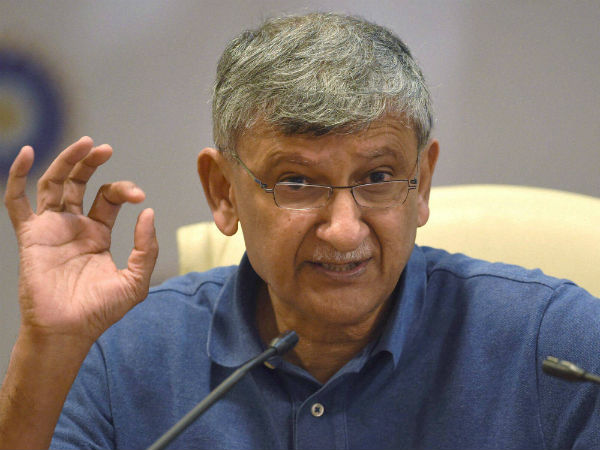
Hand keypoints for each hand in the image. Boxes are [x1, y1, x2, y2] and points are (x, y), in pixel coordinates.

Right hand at [4, 136, 158, 345]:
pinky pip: (17, 203)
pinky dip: (17, 176)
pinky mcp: (30, 236)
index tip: (141, 197)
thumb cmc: (101, 310)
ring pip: (53, 184)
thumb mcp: (136, 280)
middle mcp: (74, 226)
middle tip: (106, 149)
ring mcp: (51, 228)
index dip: (124, 190)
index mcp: (98, 233)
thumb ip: (146, 248)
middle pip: (80, 183)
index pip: (109, 197)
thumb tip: (148, 213)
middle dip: (92, 163)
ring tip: (85, 144)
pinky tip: (26, 153)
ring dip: (66, 161)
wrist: (69, 331)